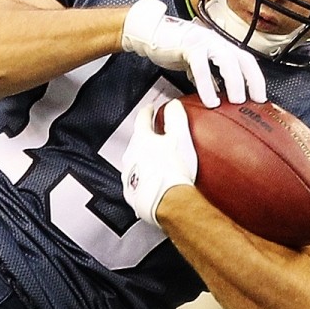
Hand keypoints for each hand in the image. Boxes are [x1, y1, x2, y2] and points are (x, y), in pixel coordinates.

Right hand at [120, 0, 266, 107]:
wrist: (153, 34)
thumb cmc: (175, 48)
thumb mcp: (197, 65)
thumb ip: (209, 77)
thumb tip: (218, 95)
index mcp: (221, 47)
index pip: (247, 61)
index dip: (256, 79)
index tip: (261, 99)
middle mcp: (217, 42)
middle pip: (243, 59)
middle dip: (252, 81)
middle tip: (253, 101)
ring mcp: (204, 42)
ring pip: (226, 60)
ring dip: (234, 81)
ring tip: (235, 101)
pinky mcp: (189, 45)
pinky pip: (201, 66)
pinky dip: (207, 84)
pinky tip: (209, 100)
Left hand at [121, 98, 197, 224]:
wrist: (167, 203)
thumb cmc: (172, 172)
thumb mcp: (180, 137)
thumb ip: (176, 117)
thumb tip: (174, 105)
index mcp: (141, 140)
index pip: (142, 119)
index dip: (148, 112)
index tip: (150, 109)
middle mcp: (130, 157)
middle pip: (137, 141)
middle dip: (147, 137)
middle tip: (158, 136)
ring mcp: (129, 176)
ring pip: (135, 162)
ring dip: (145, 160)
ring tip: (158, 162)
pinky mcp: (132, 194)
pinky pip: (137, 182)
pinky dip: (145, 179)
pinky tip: (155, 182)